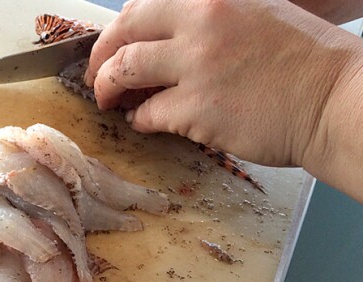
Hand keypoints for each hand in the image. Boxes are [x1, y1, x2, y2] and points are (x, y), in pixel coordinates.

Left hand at [83, 0, 362, 172]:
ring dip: (108, 88)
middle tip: (96, 76)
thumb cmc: (302, 61)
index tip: (113, 45)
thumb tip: (160, 38)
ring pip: (124, 73)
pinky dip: (139, 120)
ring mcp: (196, 67)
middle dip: (100, 57)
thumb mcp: (255, 14)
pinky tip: (144, 122)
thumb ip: (206, 19)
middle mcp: (201, 23)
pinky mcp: (196, 110)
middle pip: (122, 35)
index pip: (141, 6)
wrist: (333, 100)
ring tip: (109, 100)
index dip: (119, 30)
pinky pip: (147, 115)